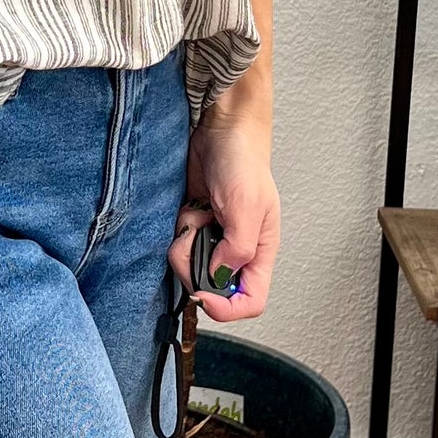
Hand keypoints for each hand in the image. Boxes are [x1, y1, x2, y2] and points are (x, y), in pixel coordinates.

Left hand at [167, 117, 279, 321]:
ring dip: (184, 243)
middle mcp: (237, 249)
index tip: (203, 295)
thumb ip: (236, 248)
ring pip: (190, 266)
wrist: (220, 129)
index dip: (227, 308)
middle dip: (194, 267)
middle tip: (193, 236)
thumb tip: (219, 278)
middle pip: (212, 287)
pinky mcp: (195, 223)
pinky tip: (188, 209)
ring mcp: (214, 237)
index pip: (251, 300)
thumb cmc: (243, 161)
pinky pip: (179, 243)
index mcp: (259, 251)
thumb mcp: (246, 206)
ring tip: (194, 215)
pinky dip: (178, 229)